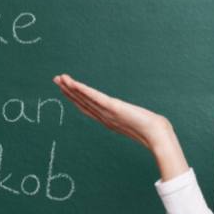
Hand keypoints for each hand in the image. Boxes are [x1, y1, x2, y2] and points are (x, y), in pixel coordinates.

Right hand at [52, 73, 172, 149]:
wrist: (157, 134)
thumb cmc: (151, 129)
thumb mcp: (137, 122)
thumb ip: (133, 119)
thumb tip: (139, 116)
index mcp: (107, 120)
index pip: (87, 107)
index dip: (75, 98)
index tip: (66, 88)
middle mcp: (104, 117)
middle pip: (82, 102)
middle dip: (68, 91)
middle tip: (56, 80)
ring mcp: (107, 113)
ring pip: (85, 99)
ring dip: (71, 88)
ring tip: (60, 79)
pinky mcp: (113, 107)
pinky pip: (94, 97)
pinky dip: (83, 90)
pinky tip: (73, 83)